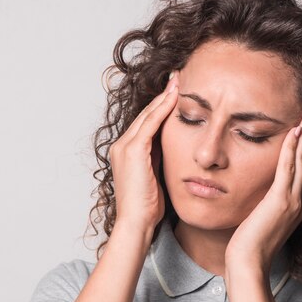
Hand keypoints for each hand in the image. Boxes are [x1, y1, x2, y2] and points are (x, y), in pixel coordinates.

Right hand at [110, 71, 178, 231]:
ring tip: (179, 81)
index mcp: (126, 152)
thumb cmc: (148, 208)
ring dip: (165, 97)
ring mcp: (125, 146)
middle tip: (179, 77)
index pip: (146, 123)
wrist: (136, 223)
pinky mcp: (133, 151)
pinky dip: (163, 109)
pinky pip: (151, 124)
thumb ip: (160, 160)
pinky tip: (176, 97)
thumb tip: (175, 149)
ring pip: (148, 115)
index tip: (176, 92)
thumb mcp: (155, 177)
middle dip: (163, 96)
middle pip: (146, 114)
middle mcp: (121, 145)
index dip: (161, 106)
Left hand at [224, 106, 301, 274]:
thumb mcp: (262, 221)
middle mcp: (301, 202)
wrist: (249, 264)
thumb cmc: (251, 246)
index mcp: (298, 206)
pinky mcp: (281, 201)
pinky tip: (295, 132)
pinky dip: (292, 149)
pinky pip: (288, 169)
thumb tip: (262, 194)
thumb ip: (267, 205)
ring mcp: (293, 202)